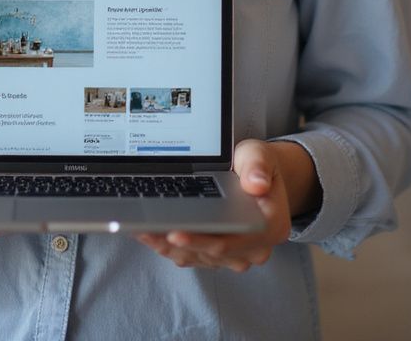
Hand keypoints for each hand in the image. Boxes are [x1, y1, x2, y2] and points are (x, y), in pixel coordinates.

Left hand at [135, 139, 309, 272]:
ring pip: (196, 256)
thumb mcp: (259, 154)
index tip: (175, 233)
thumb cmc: (256, 165)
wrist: (257, 176)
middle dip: (175, 242)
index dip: (201, 240)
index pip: (231, 239)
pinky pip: (191, 255)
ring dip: (167, 246)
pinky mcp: (217, 254)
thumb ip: (258, 166)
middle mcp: (254, 247)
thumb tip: (256, 184)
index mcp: (269, 226)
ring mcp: (234, 254)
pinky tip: (149, 233)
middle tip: (147, 230)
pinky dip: (169, 246)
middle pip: (209, 252)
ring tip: (141, 230)